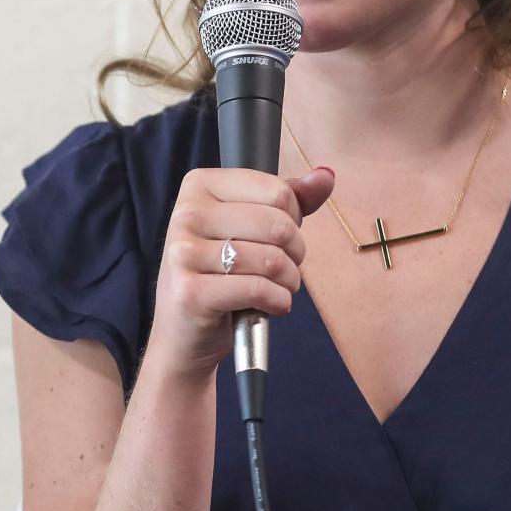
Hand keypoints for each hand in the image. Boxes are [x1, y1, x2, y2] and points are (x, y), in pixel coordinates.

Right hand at [147, 165, 334, 381]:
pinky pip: (259, 289)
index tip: (279, 237)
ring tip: (279, 287)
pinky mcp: (191, 293)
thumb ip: (289, 200)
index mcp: (199, 186)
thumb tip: (326, 175)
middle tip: (284, 267)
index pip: (277, 190)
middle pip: (278, 224)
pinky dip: (279, 302)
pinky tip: (272, 305)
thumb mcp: (251, 229)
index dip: (293, 218)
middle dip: (295, 252)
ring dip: (289, 280)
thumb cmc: (220, 275)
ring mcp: (183, 254)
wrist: (183, 334)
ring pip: (272, 259)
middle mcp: (186, 214)